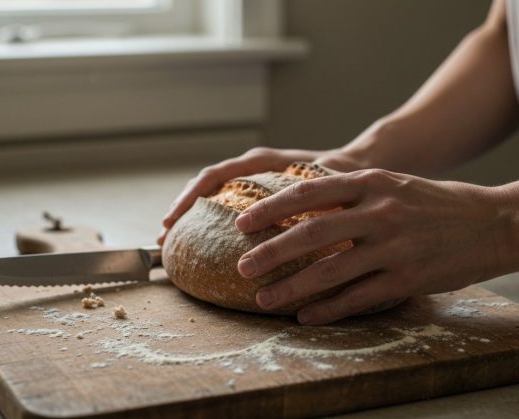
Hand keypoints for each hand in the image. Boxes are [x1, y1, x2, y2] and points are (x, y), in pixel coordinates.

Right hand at [158, 147, 364, 244]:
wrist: (355, 166)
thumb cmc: (341, 172)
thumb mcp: (327, 181)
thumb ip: (313, 190)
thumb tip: (301, 218)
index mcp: (265, 161)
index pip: (217, 174)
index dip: (191, 198)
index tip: (173, 221)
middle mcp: (253, 168)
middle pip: (206, 185)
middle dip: (182, 210)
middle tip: (164, 240)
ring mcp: (253, 181)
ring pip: (212, 195)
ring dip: (191, 218)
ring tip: (174, 246)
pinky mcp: (257, 196)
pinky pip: (225, 205)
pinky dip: (210, 223)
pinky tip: (204, 248)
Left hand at [234, 169, 508, 324]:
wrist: (495, 223)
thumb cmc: (439, 204)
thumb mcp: (395, 183)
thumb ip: (355, 190)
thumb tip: (305, 198)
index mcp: (373, 182)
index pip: (309, 191)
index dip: (271, 208)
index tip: (242, 222)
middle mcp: (381, 212)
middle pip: (311, 233)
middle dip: (270, 252)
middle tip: (242, 266)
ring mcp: (395, 247)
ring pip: (331, 272)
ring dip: (291, 288)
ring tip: (264, 298)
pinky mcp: (408, 278)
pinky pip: (359, 297)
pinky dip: (328, 309)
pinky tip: (306, 315)